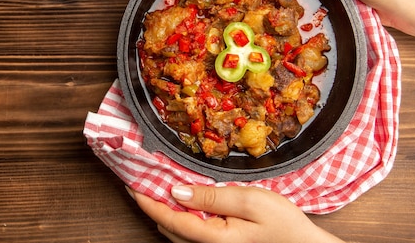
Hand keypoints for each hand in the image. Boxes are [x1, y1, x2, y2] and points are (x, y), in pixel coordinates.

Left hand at [129, 185, 343, 242]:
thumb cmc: (283, 225)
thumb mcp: (249, 202)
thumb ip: (211, 196)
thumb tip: (175, 190)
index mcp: (211, 238)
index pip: (167, 218)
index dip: (146, 199)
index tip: (131, 182)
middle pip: (166, 227)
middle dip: (151, 204)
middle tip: (141, 178)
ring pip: (175, 233)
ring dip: (164, 211)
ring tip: (156, 186)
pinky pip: (188, 235)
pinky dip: (178, 218)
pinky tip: (181, 201)